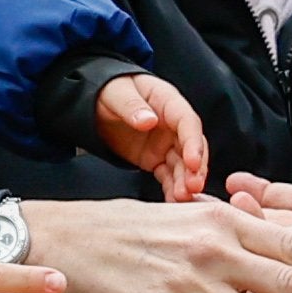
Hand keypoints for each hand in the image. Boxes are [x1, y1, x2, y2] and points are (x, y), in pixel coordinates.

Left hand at [94, 70, 208, 197]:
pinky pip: (168, 175)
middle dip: (195, 168)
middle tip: (193, 188)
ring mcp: (166, 144)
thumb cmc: (110, 90)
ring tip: (182, 199)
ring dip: (185, 182)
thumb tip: (149, 121)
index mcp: (168, 103)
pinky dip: (172, 188)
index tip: (193, 162)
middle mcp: (173, 125)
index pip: (187, 122)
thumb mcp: (117, 93)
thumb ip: (132, 106)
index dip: (193, 143)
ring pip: (183, 165)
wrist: (96, 102)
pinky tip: (173, 201)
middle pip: (192, 147)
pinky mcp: (156, 159)